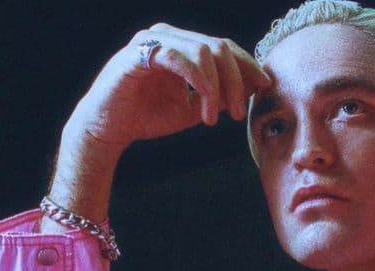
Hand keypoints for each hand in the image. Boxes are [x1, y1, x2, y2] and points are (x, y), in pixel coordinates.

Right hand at [67, 22, 273, 151]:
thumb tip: (255, 87)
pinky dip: (200, 83)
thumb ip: (220, 96)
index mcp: (183, 46)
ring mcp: (154, 42)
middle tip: (238, 112)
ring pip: (205, 51)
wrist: (109, 129)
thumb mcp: (195, 108)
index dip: (248, 65)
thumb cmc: (148, 117)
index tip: (265, 88)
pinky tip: (204, 108)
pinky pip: (180, 59)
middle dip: (238, 81)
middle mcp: (170, 37)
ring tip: (216, 118)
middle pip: (220, 47)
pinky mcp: (140, 54)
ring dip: (218, 87)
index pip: (224, 47)